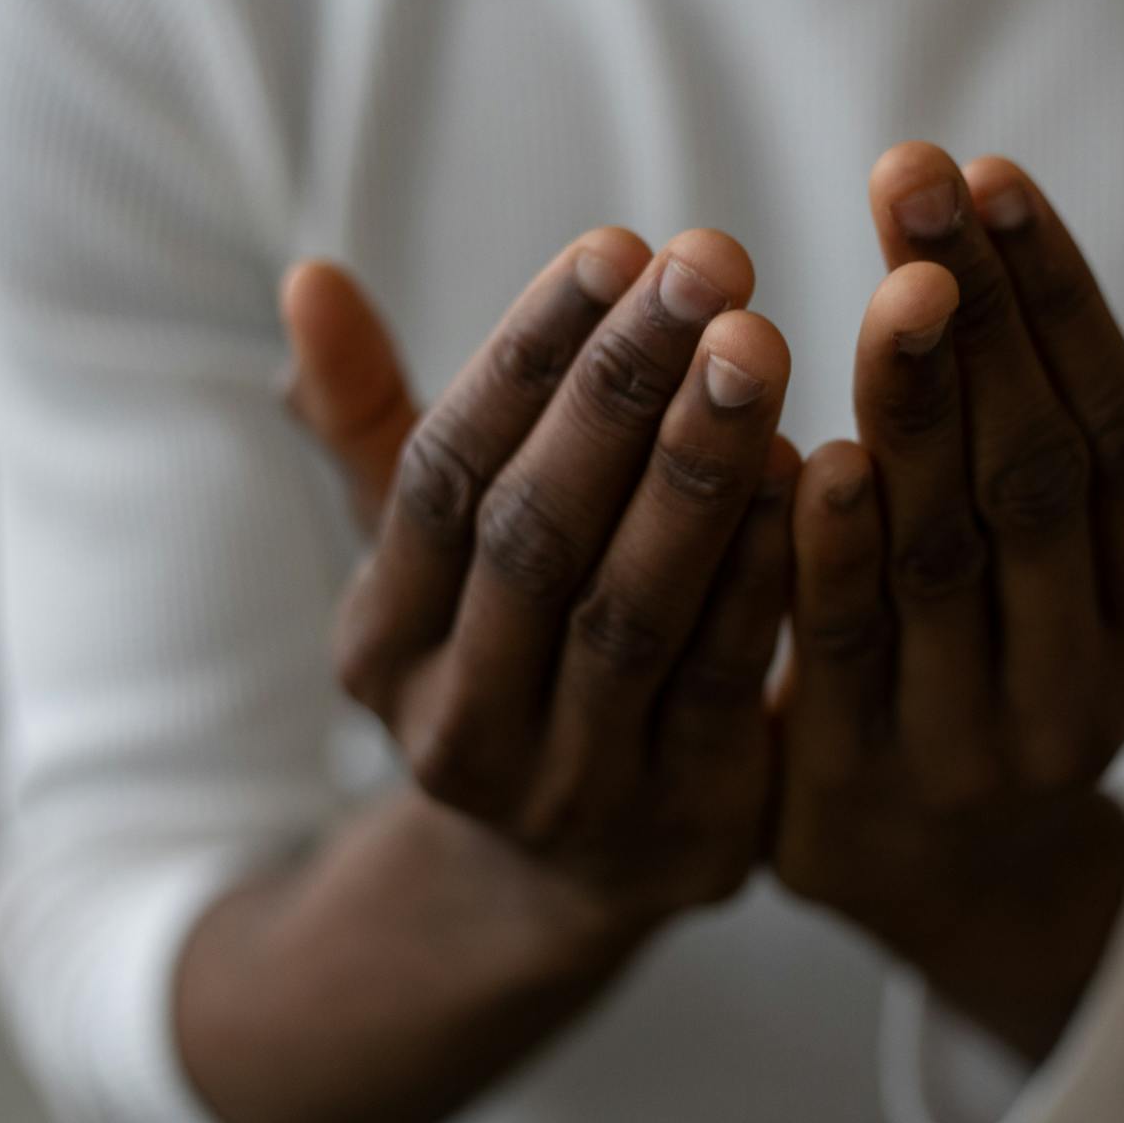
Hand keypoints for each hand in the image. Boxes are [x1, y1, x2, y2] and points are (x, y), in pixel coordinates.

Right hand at [286, 229, 797, 940]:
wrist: (554, 877)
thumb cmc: (501, 656)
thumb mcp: (426, 560)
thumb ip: (372, 425)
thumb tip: (307, 278)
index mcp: (384, 639)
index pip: (443, 474)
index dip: (526, 356)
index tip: (615, 245)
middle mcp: (458, 718)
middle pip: (536, 532)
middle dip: (622, 389)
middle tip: (710, 264)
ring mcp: (569, 782)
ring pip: (630, 607)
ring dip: (697, 469)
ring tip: (761, 344)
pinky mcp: (683, 819)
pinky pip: (725, 678)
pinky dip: (767, 573)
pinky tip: (816, 469)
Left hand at [773, 143, 1123, 1059]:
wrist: (960, 894)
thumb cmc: (1025, 685)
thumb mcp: (1112, 600)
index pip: (1112, 438)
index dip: (1059, 303)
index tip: (994, 177)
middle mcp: (1077, 684)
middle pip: (1034, 477)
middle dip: (979, 317)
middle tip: (916, 175)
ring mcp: (967, 744)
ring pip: (944, 555)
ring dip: (918, 408)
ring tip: (894, 280)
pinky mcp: (850, 787)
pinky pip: (840, 650)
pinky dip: (829, 548)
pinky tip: (811, 448)